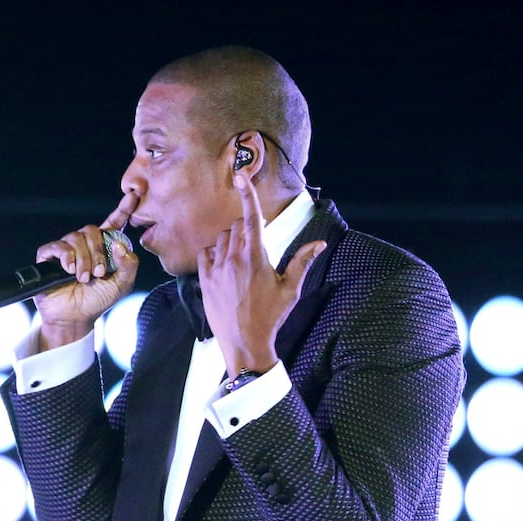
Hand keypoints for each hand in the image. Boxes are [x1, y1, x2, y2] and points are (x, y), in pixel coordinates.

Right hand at [31, 192, 140, 348]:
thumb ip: (129, 264)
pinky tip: (69, 270)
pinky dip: (66, 257)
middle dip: (98, 252)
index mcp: (104, 248)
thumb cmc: (97, 301)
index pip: (114, 223)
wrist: (75, 318)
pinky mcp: (49, 257)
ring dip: (83, 259)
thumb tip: (119, 244)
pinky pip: (58, 246)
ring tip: (84, 277)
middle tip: (98, 273)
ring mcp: (66, 250)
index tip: (133, 196)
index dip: (123, 209)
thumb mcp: (122, 284)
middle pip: (92, 230)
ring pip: (75, 238)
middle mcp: (84, 246)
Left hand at [198, 173, 325, 374]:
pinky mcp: (204, 280)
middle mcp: (232, 259)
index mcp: (256, 257)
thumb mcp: (291, 289)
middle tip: (259, 246)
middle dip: (248, 228)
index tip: (240, 175)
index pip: (251, 217)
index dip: (247, 193)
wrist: (244, 343)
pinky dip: (215, 253)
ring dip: (232, 240)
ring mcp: (215, 269)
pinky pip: (206, 254)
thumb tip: (319, 244)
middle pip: (237, 226)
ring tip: (244, 260)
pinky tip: (225, 265)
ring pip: (221, 239)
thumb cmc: (271, 317)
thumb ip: (302, 262)